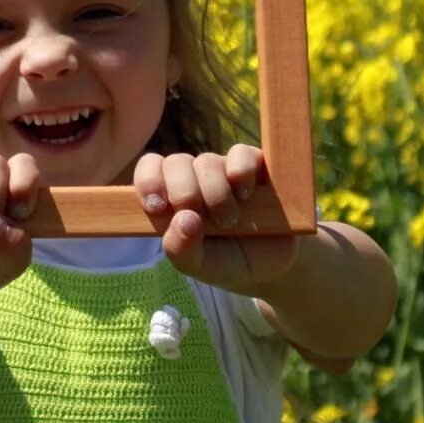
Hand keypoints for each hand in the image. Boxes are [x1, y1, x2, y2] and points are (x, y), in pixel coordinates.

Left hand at [133, 144, 298, 296]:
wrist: (275, 268)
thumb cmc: (228, 262)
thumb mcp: (199, 266)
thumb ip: (180, 249)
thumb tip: (184, 219)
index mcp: (172, 196)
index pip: (150, 168)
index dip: (149, 181)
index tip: (158, 207)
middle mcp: (194, 177)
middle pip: (175, 163)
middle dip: (185, 195)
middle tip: (203, 222)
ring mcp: (224, 169)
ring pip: (206, 162)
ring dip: (215, 195)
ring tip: (230, 222)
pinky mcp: (255, 166)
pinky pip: (241, 155)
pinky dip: (240, 173)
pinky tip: (246, 196)